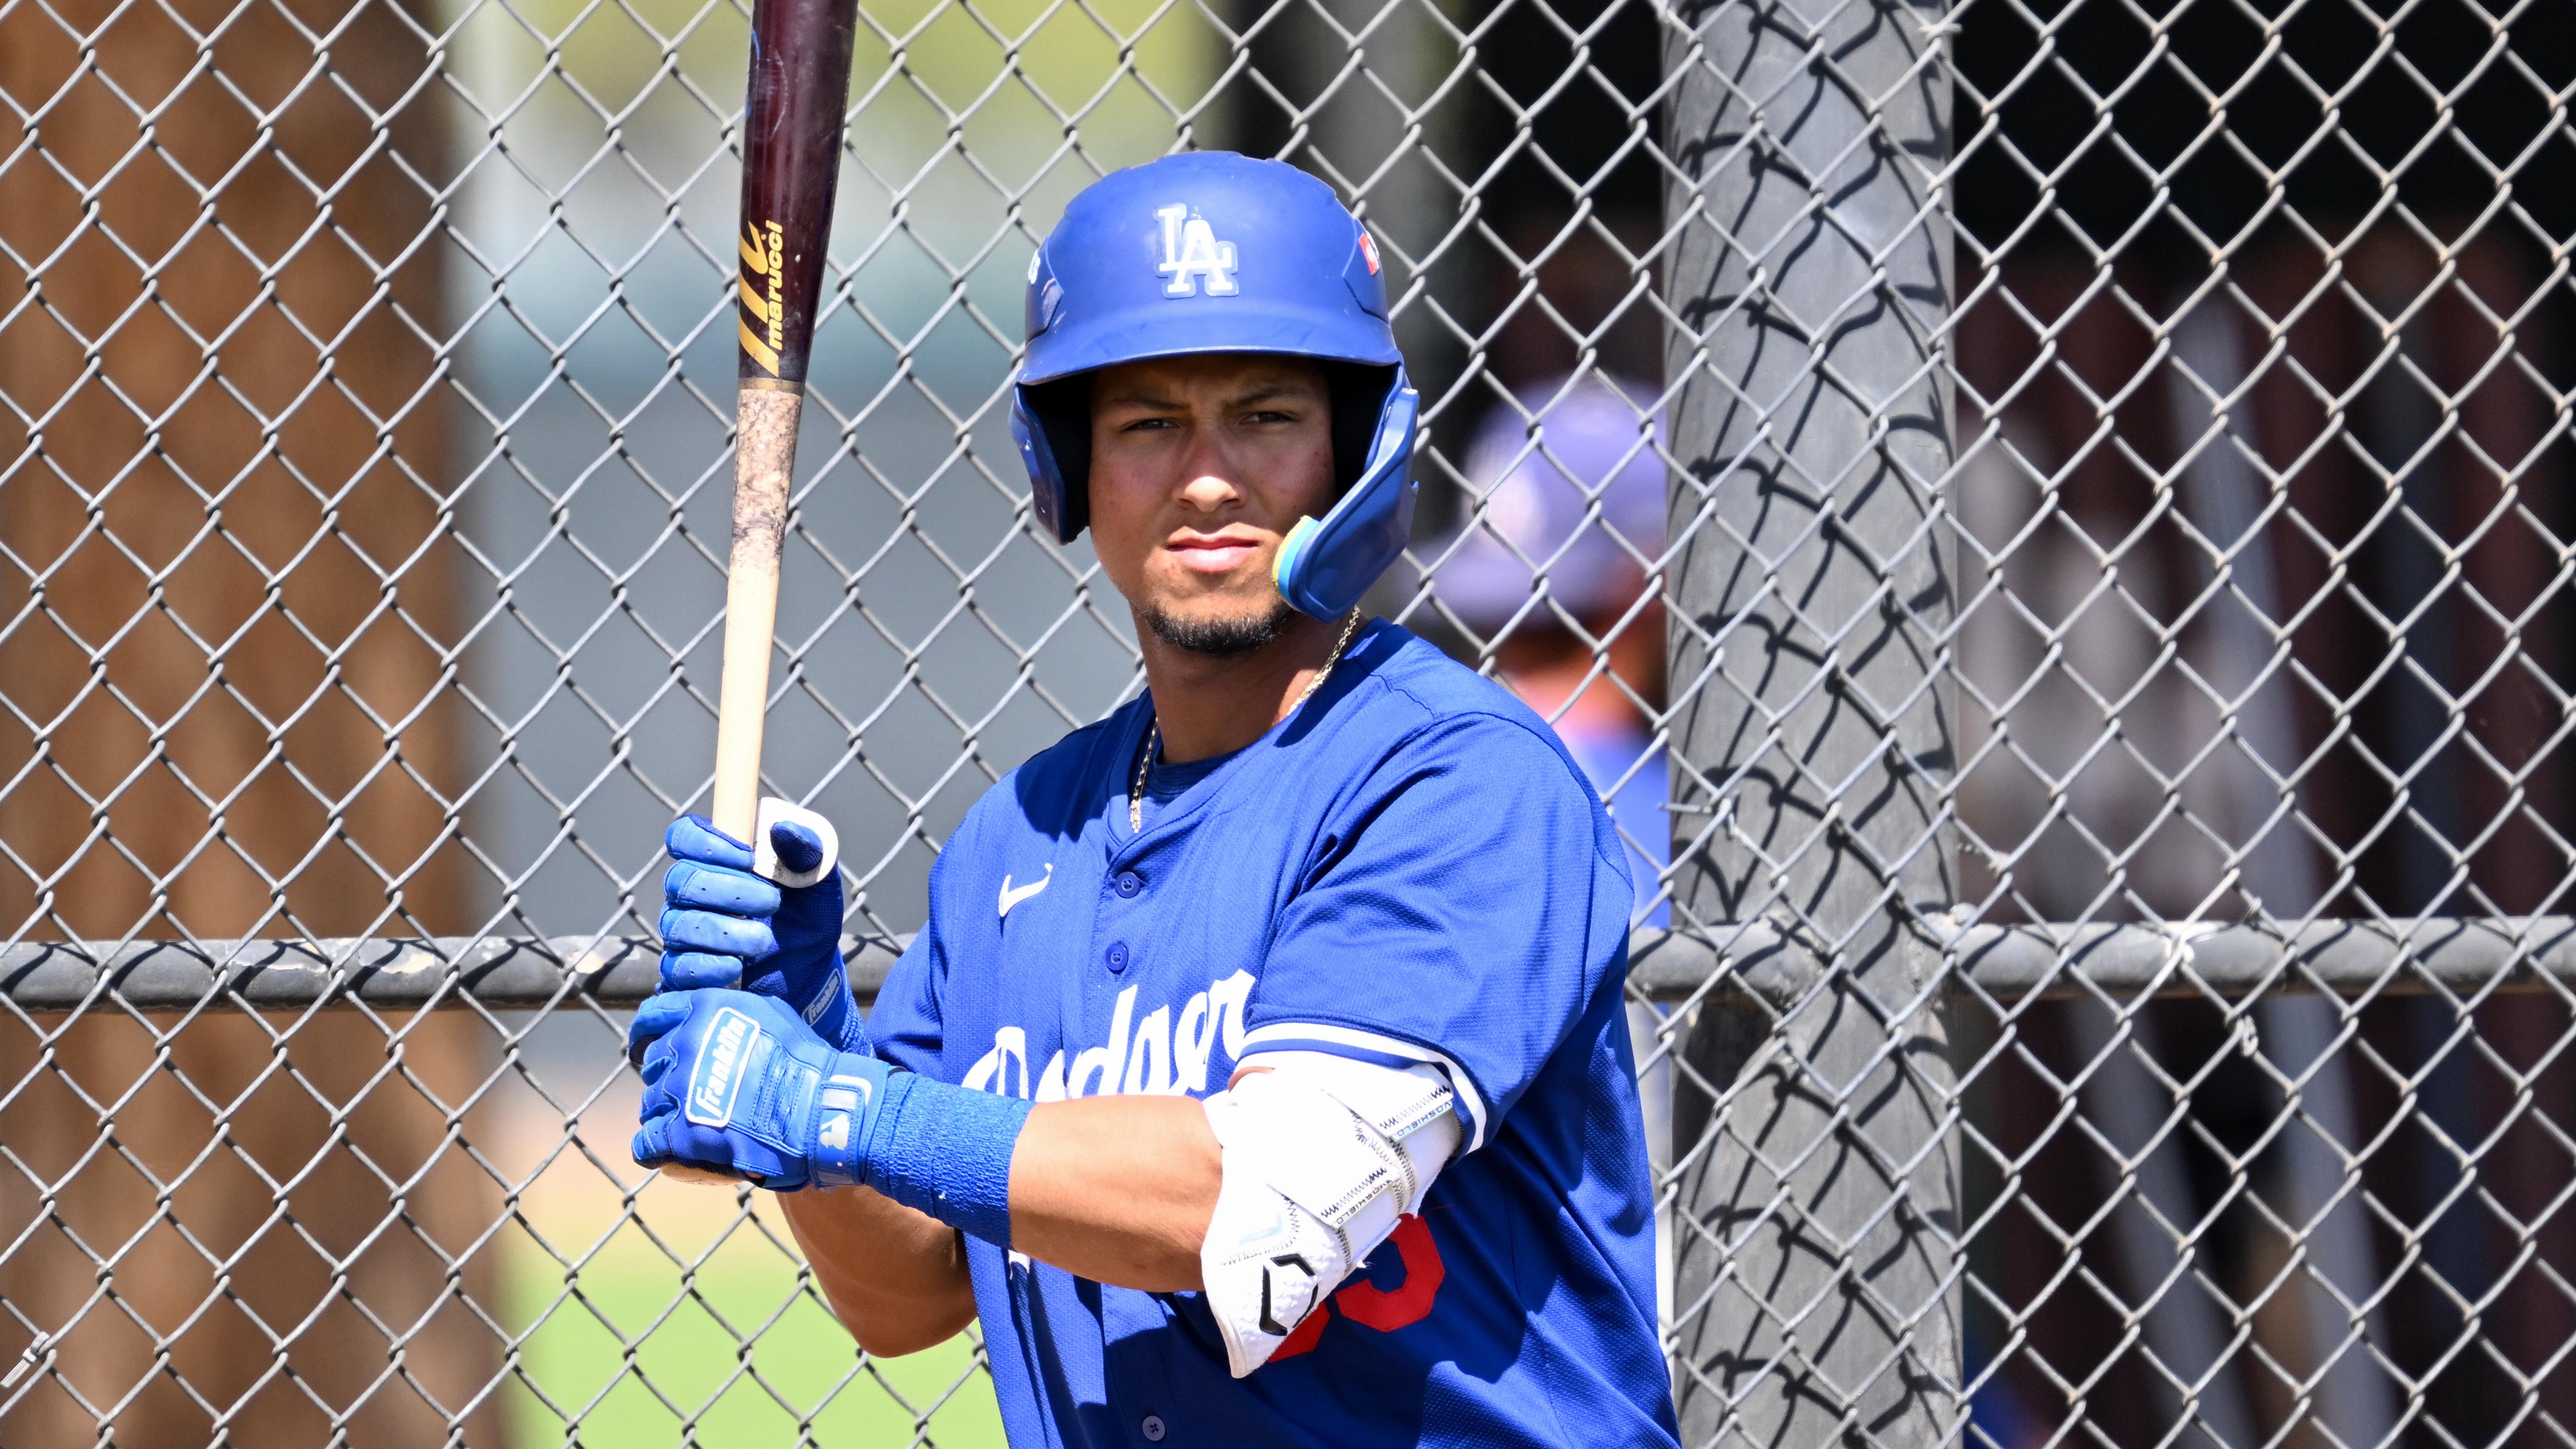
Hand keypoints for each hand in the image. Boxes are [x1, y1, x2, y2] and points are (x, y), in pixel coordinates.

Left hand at [628, 989, 893, 1190]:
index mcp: (704, 1009)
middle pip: (654, 1065)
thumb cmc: (806, 1062)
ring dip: (667, 1116)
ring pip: (649, 1105)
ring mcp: (681, 1088)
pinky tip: (670, 1152)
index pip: (652, 1016)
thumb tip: (711, 1017)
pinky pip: (646, 1143)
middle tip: (695, 1095)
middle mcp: (686, 1043)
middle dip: (668, 1079)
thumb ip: (731, 1013)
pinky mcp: (681, 1132)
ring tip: (696, 1126)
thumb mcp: (770, 1014)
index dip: (652, 1035)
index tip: (660, 1051)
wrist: (823, 1109)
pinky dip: (656, 1149)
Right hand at [658, 814, 864, 1052]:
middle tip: (771, 902)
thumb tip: (783, 827)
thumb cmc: (808, 918)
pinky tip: (736, 966)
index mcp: (719, 860)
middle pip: (681, 879)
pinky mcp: (686, 972)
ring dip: (723, 930)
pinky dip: (707, 966)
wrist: (812, 971)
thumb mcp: (818, 883)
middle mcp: (692, 893)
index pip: (684, 836)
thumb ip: (806, 852)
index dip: (706, 842)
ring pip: (679, 923)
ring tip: (763, 940)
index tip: (749, 858)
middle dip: (727, 890)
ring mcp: (685, 932)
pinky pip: (678, 967)